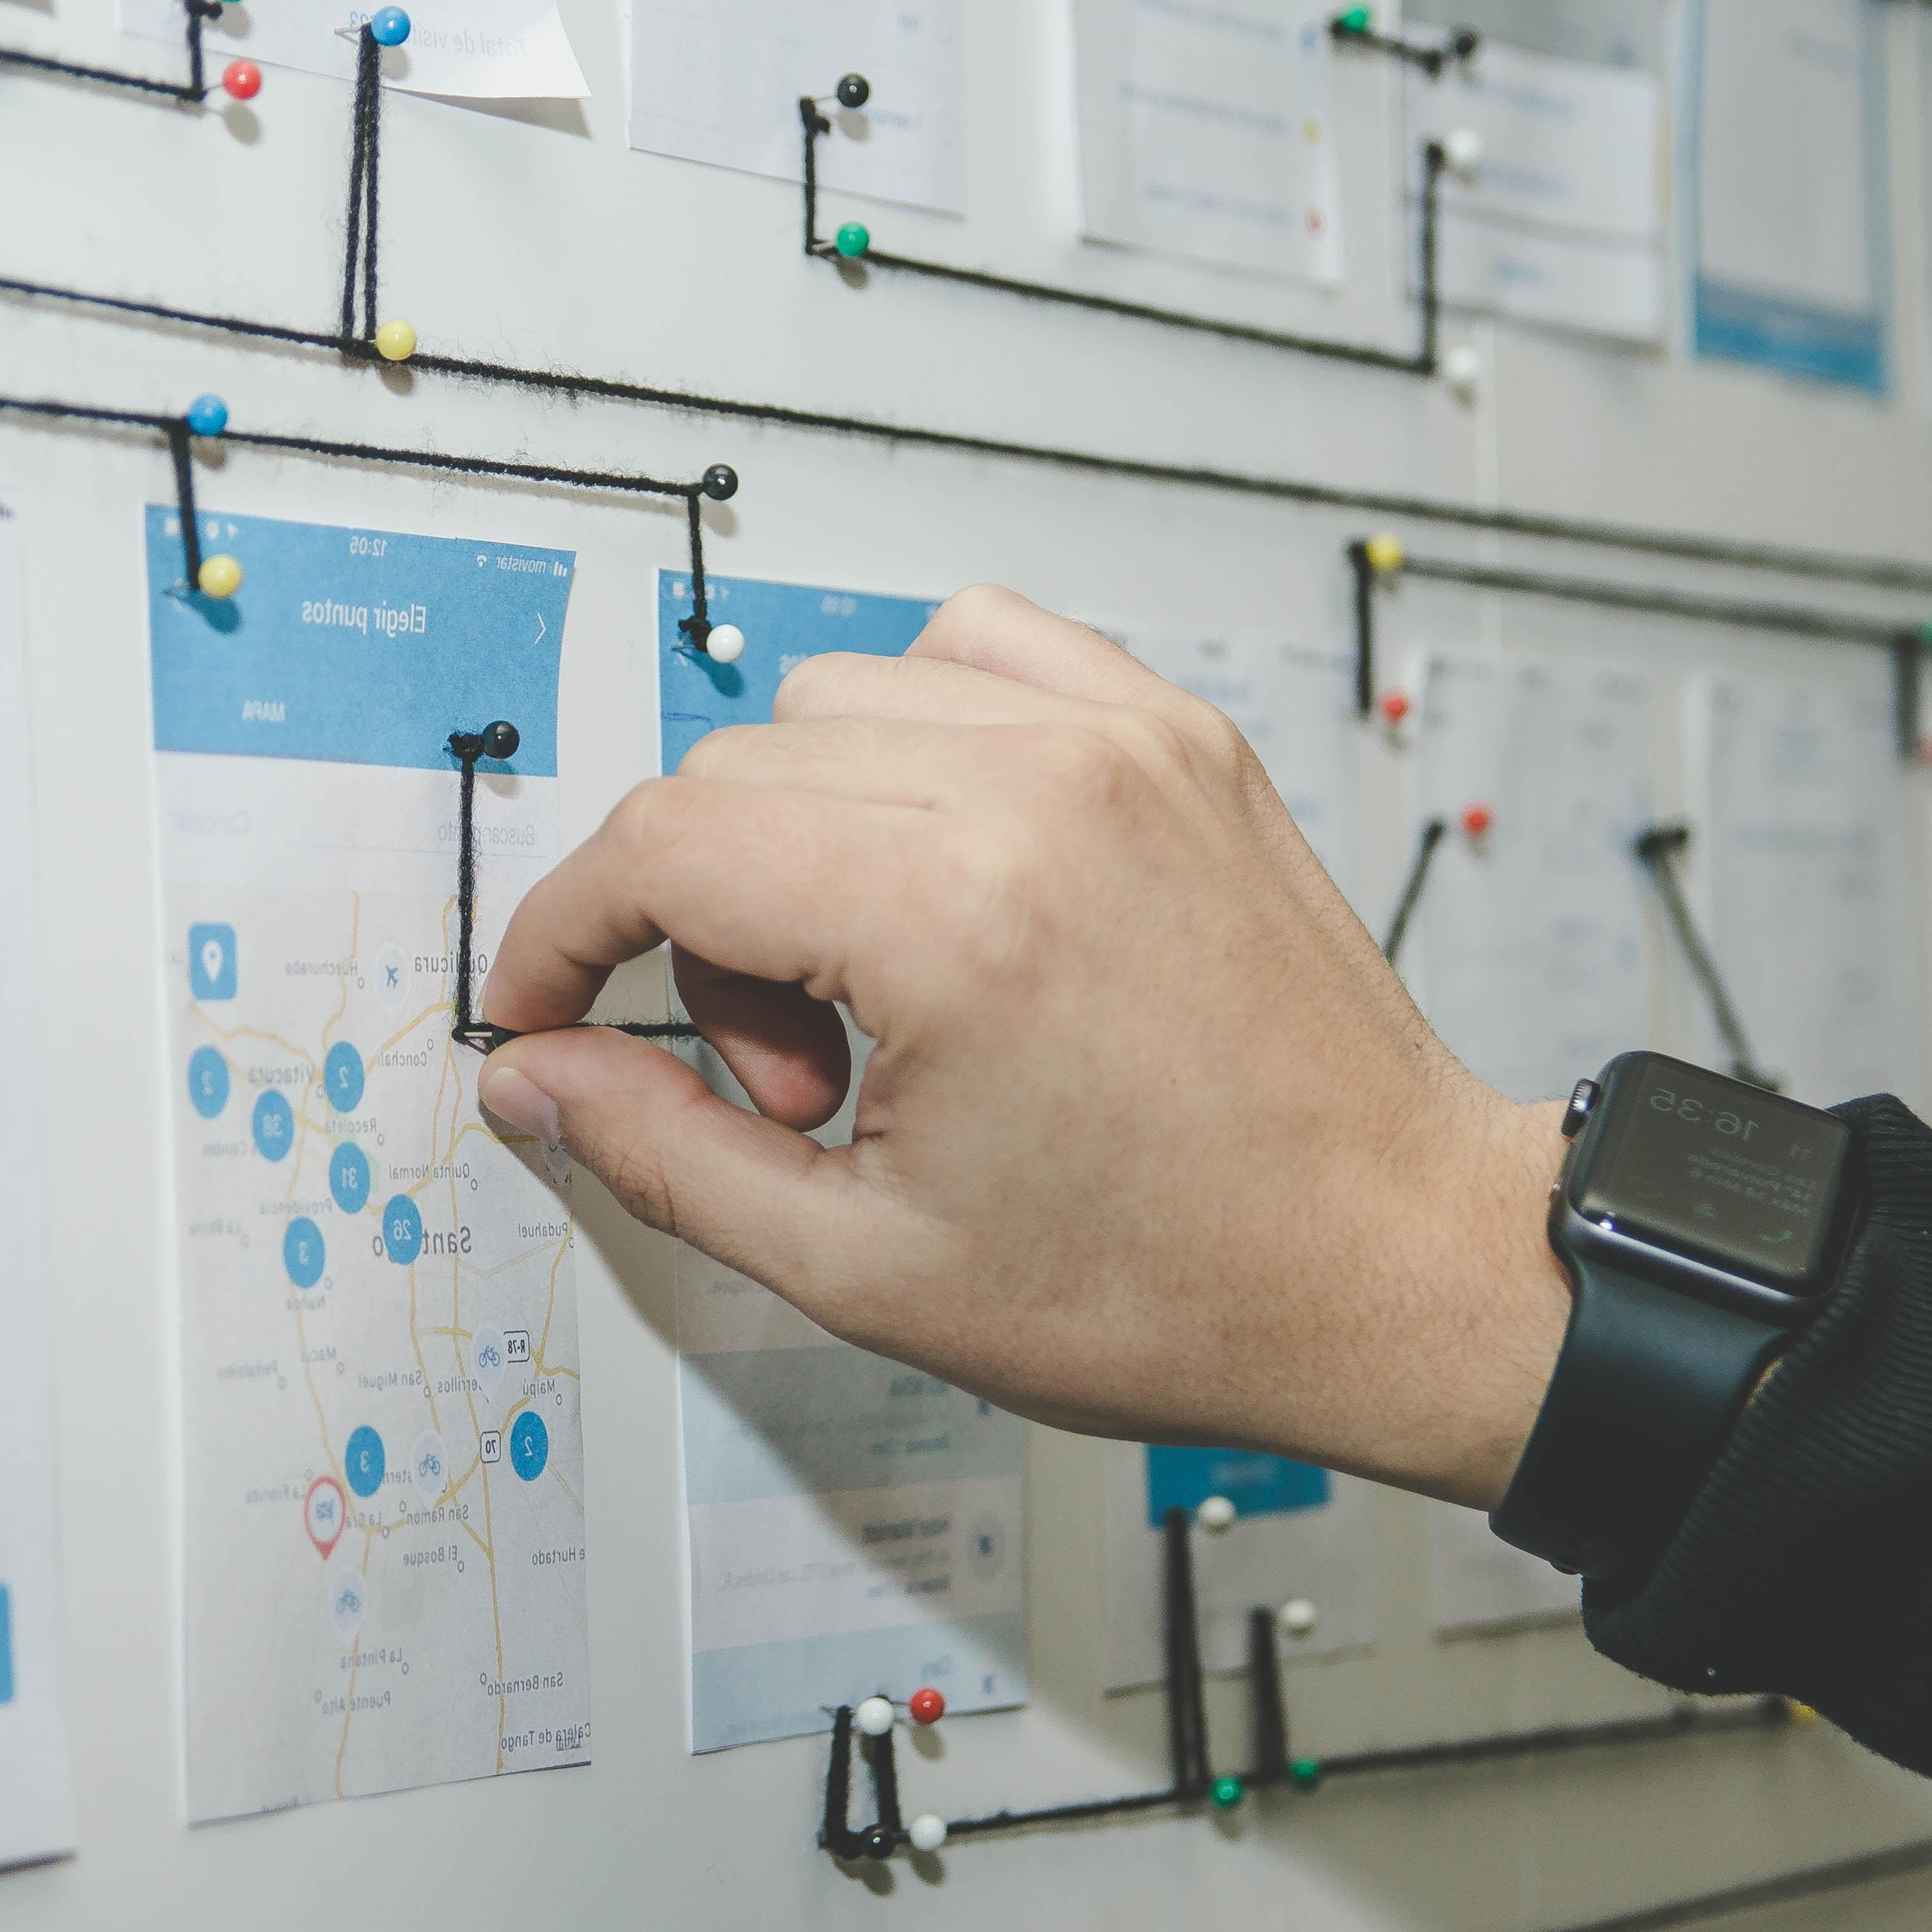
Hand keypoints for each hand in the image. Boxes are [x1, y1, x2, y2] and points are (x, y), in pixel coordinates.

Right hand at [474, 587, 1571, 1507]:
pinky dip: (916, 734)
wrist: (1396, 1263)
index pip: (664, 842)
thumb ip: (667, 1156)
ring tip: (881, 996)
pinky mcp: (1177, 734)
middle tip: (794, 1085)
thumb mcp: (871, 1269)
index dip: (563, 933)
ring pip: (835, 698)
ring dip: (801, 833)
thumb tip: (535, 1077)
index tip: (546, 1010)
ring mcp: (1123, 741)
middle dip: (700, 933)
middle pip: (734, 773)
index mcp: (958, 916)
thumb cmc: (1181, 1283)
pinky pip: (974, 648)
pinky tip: (943, 870)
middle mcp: (1042, 787)